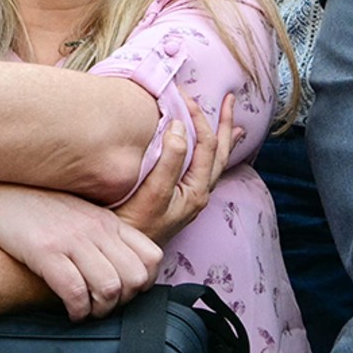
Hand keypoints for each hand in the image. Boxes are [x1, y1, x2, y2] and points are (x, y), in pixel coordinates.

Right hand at [0, 177, 163, 319]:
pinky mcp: (46, 252)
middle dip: (124, 302)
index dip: (145, 284)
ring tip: (88, 313)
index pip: (152, 256)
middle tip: (105, 307)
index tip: (126, 293)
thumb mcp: (81, 217)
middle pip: (136, 277)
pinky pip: (75, 292)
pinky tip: (71, 312)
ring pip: (110, 288)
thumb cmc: (38, 214)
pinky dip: (78, 311)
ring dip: (100, 311)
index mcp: (110, 221)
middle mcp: (97, 229)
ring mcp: (72, 239)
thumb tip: (122, 275)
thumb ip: (104, 238)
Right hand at [114, 91, 241, 244]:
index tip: (184, 96)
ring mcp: (189, 199)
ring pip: (213, 163)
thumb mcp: (152, 193)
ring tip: (231, 124)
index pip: (206, 144)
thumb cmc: (133, 226)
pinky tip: (201, 152)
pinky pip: (201, 171)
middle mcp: (198, 195)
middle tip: (230, 100)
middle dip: (225, 125)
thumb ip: (169, 160)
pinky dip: (207, 155)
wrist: (121, 256)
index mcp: (196, 190)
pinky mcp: (177, 202)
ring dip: (221, 139)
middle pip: (219, 153)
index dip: (197, 117)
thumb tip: (180, 127)